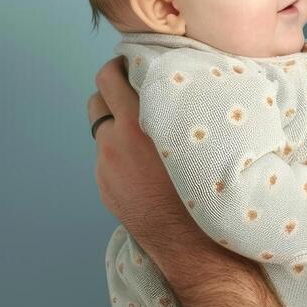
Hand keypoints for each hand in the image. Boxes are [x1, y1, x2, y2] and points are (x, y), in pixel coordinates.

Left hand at [87, 57, 242, 275]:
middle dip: (111, 92)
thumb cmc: (210, 183)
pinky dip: (121, 154)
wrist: (195, 242)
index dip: (118, 66)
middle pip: (96, 100)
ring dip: (116, 124)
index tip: (132, 64)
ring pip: (102, 132)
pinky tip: (145, 164)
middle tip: (132, 90)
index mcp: (138, 124)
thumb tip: (175, 84)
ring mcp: (106, 169)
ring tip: (142, 130)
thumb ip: (179, 107)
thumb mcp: (201, 136)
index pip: (109, 78)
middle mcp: (115, 143)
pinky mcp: (105, 189)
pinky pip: (108, 160)